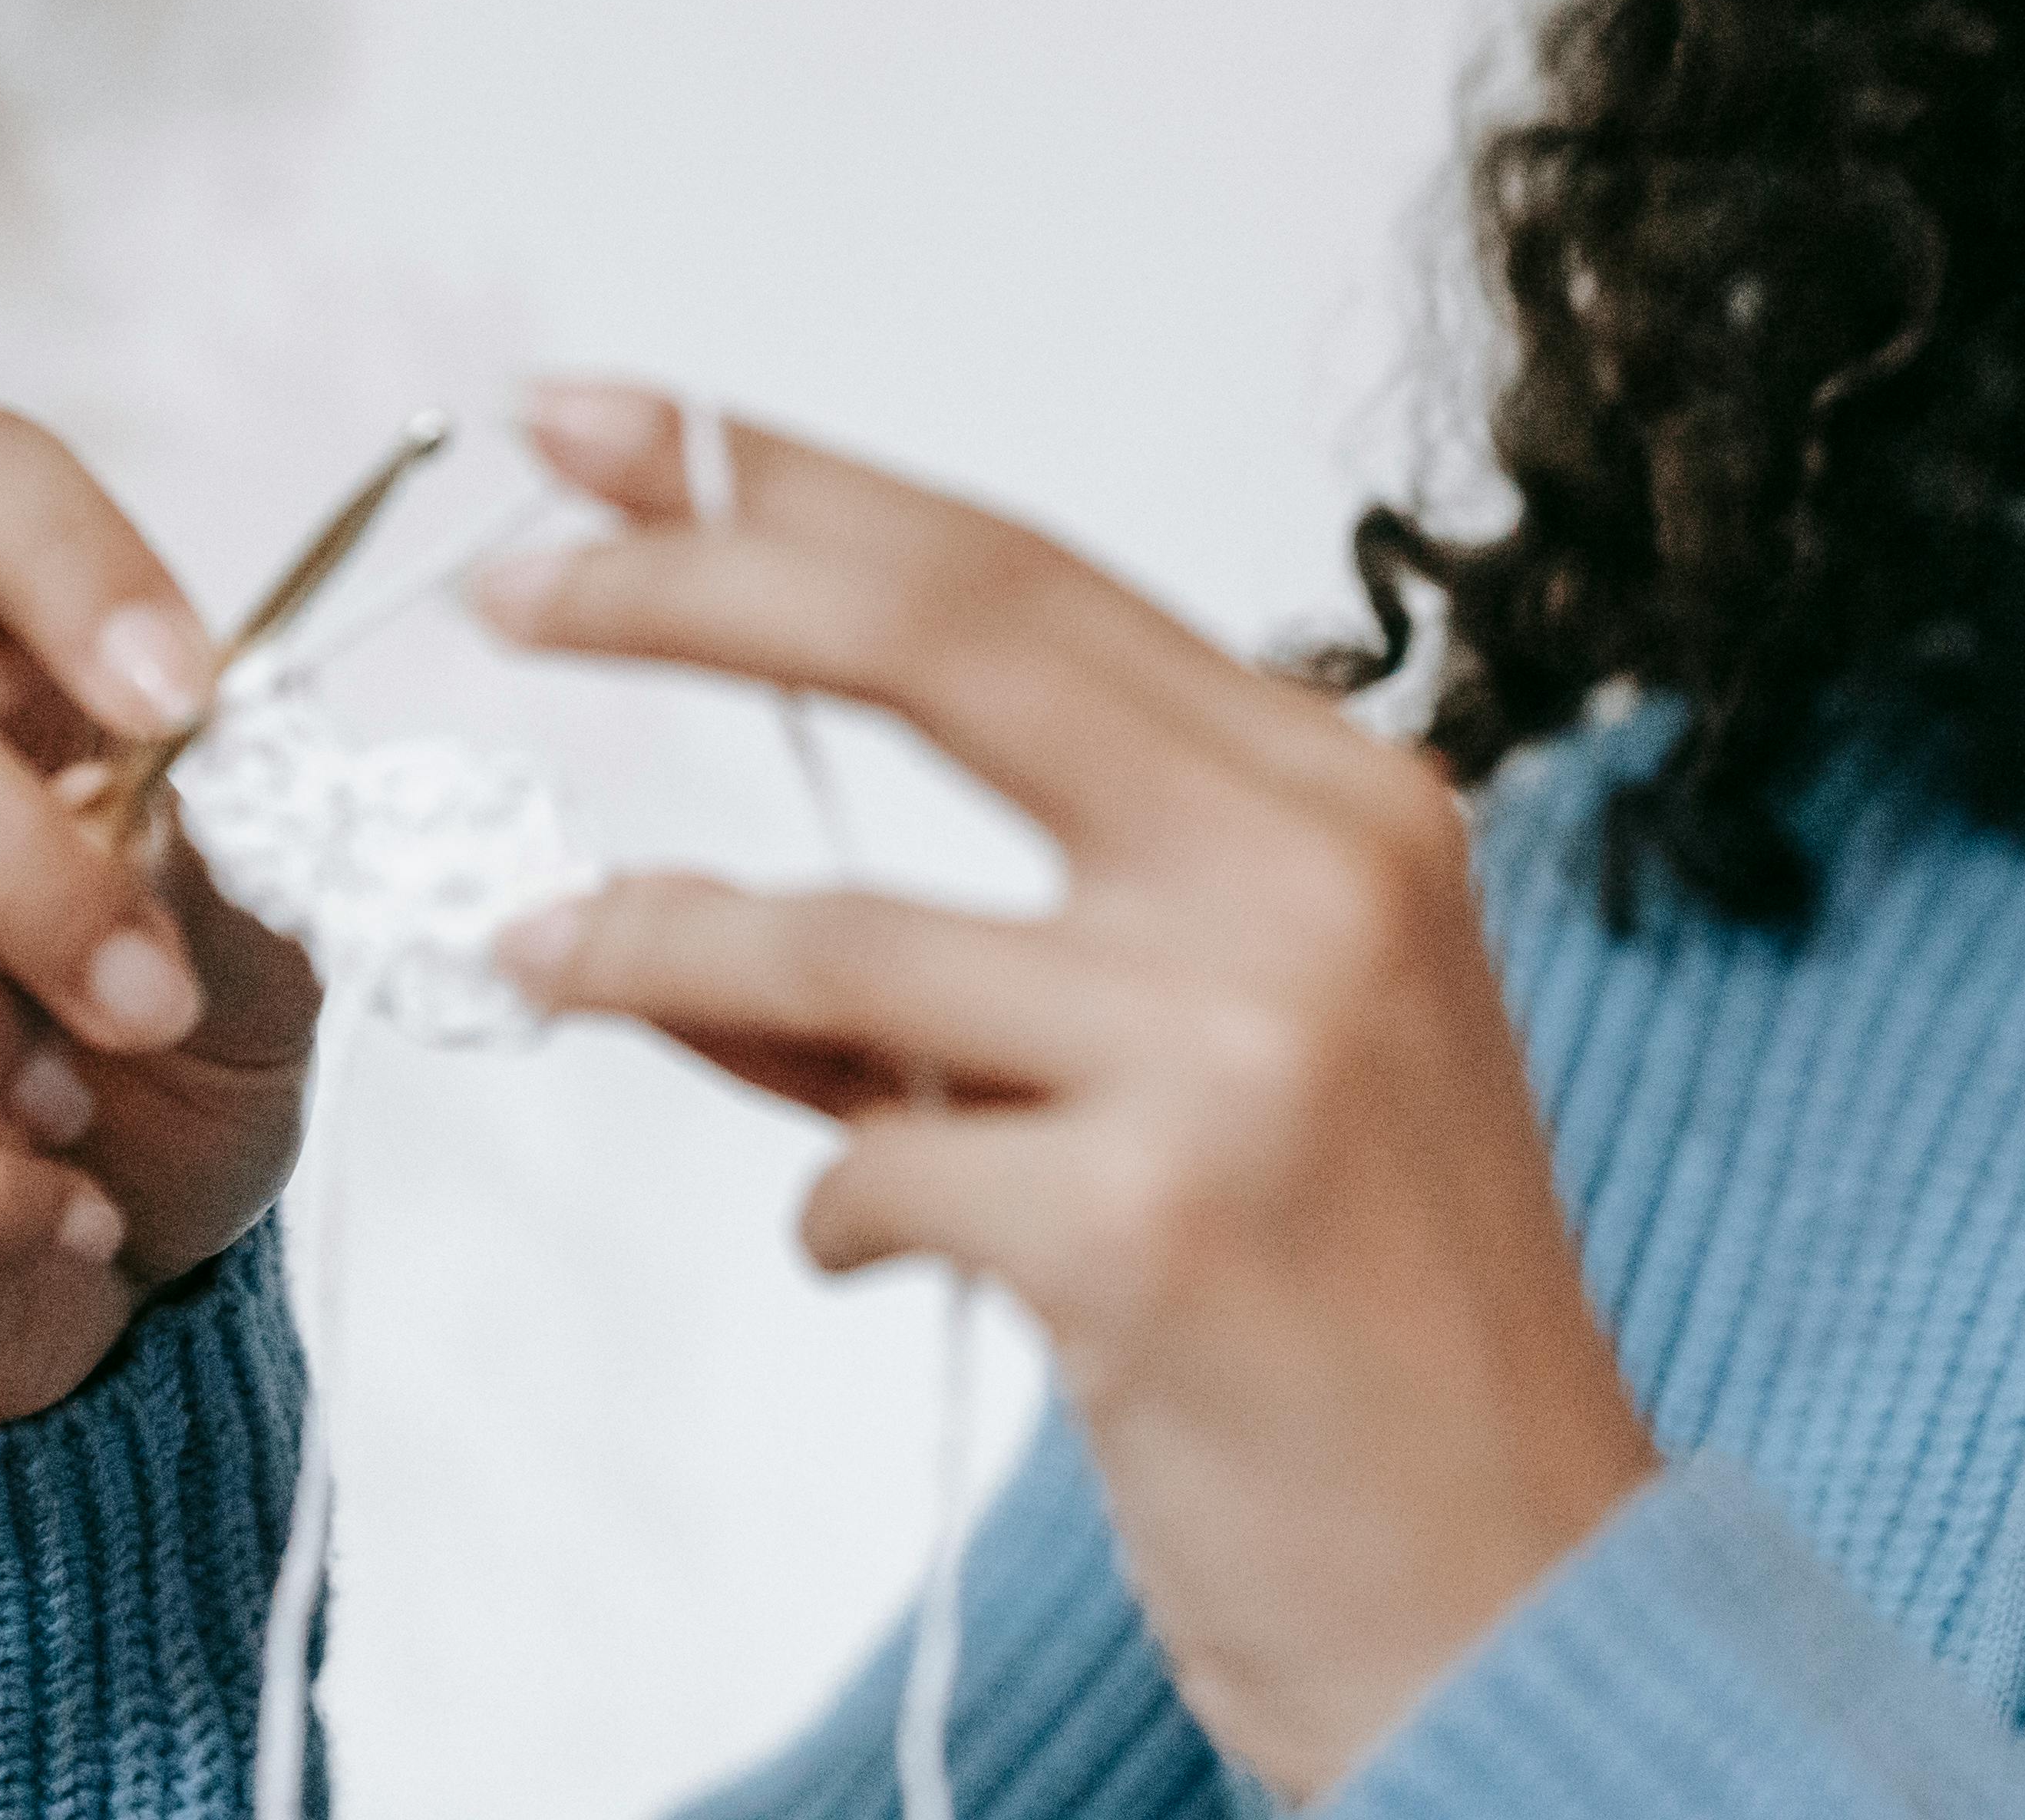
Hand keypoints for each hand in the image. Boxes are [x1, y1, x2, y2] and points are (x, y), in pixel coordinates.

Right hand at [0, 406, 320, 1427]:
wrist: (126, 1256)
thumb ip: (243, 847)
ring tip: (76, 1103)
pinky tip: (52, 1207)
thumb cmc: (185, 1041)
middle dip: (13, 855)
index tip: (186, 694)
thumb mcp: (268, 944)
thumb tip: (218, 765)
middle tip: (153, 997)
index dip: (61, 554)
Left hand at [473, 381, 1659, 1800]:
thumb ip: (1002, 949)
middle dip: (686, 580)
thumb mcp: (1234, 1056)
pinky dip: (832, 1208)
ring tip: (542, 948)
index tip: (602, 429)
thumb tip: (694, 896)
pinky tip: (873, 1244)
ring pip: (837, 932)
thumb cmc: (1360, 1320)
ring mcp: (1247, 1044)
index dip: (793, 486)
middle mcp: (1317, 876)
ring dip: (648, 941)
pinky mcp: (1159, 1226)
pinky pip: (869, 1172)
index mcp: (1346, 798)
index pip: (1018, 577)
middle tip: (501, 572)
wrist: (1523, 1594)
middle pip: (939, 640)